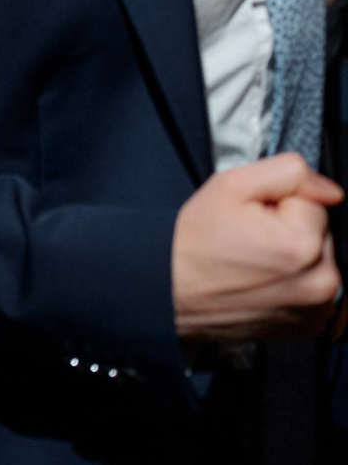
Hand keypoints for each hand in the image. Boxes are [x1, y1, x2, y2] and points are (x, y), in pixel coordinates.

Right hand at [172, 155, 342, 340]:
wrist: (170, 290)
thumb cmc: (193, 245)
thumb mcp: (229, 186)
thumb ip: (287, 173)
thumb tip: (329, 190)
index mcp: (302, 245)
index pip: (314, 203)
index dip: (280, 204)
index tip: (253, 218)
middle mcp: (319, 283)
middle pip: (320, 233)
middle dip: (290, 230)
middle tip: (249, 239)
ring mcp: (317, 309)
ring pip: (319, 260)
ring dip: (294, 257)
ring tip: (254, 262)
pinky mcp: (312, 325)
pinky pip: (314, 288)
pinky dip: (294, 282)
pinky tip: (263, 281)